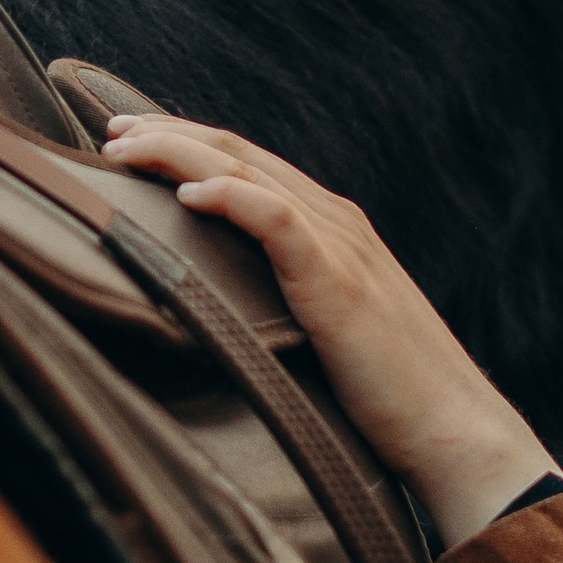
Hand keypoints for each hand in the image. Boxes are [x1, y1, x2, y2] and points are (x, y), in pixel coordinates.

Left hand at [105, 117, 558, 544]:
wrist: (453, 431)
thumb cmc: (393, 398)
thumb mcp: (332, 334)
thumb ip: (290, 303)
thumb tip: (228, 315)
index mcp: (336, 229)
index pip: (250, 163)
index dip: (187, 142)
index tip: (130, 140)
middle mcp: (338, 222)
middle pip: (239, 151)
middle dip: (167, 133)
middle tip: (109, 132)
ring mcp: (341, 247)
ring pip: (248, 172)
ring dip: (179, 152)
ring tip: (123, 150)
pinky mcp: (339, 282)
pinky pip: (277, 220)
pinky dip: (231, 197)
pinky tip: (188, 194)